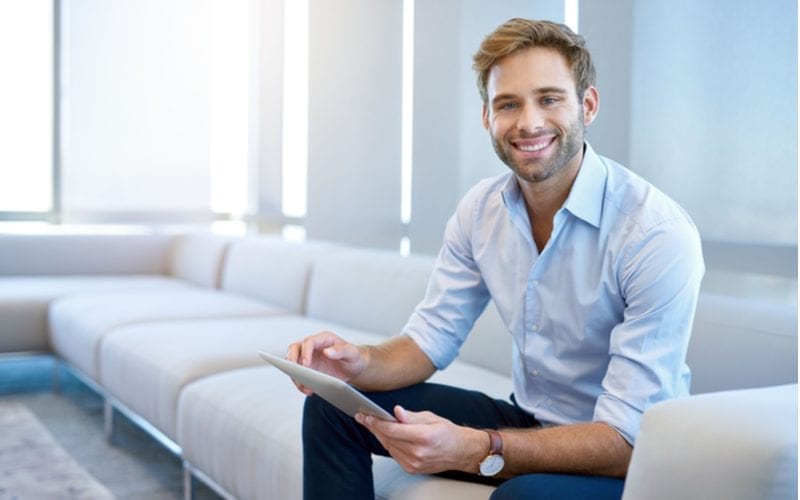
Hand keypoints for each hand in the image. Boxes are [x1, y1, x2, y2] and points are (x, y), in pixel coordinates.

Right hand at [286, 331, 366, 394]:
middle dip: (291, 360)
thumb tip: (327, 352)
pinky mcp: (308, 369)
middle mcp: (313, 347)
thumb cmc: (354, 357)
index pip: (309, 342)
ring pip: (292, 362)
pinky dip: (300, 383)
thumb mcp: (352, 353)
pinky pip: (298, 375)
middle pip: (295, 348)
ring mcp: (308, 357)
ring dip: (295, 375)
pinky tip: (308, 390)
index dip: (305, 352)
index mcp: (324, 339)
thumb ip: (341, 350)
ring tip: (304, 387)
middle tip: (295, 373)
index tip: (306, 364)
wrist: (354, 368)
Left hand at [356, 406, 486, 474]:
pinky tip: (385, 435)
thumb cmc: (447, 433)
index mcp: (424, 437)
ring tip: (371, 424)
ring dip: (379, 435)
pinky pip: (394, 454)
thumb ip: (411, 416)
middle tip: (363, 417)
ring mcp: (414, 463)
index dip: (377, 422)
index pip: (393, 430)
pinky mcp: (411, 469)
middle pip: (388, 438)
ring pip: (388, 447)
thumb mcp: (431, 417)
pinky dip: (388, 444)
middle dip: (373, 427)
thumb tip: (396, 412)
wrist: (460, 452)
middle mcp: (418, 452)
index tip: (367, 415)